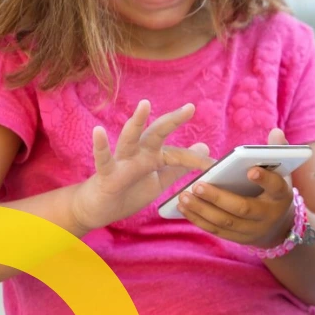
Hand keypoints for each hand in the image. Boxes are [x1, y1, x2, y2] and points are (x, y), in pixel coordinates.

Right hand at [72, 100, 210, 231]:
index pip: (179, 154)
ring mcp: (121, 162)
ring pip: (130, 139)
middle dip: (173, 121)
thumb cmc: (128, 191)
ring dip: (137, 122)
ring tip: (145, 104)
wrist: (99, 210)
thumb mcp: (160, 179)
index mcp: (153, 157)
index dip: (197, 160)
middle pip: (157, 134)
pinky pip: (103, 159)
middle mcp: (139, 154)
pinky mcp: (106, 174)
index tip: (216, 165)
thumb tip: (204, 146)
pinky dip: (100, 146)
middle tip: (190, 108)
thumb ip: (180, 164)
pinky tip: (98, 131)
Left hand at [178, 128, 296, 248]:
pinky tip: (183, 207)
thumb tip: (275, 131)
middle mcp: (267, 215)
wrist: (278, 227)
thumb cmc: (274, 191)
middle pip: (243, 208)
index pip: (275, 186)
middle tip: (197, 185)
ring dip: (202, 209)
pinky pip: (216, 230)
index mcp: (280, 195)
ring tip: (183, 196)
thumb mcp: (281, 173)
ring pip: (225, 221)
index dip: (265, 179)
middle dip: (219, 197)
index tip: (250, 170)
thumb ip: (277, 152)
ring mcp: (252, 230)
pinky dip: (198, 220)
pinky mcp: (237, 238)